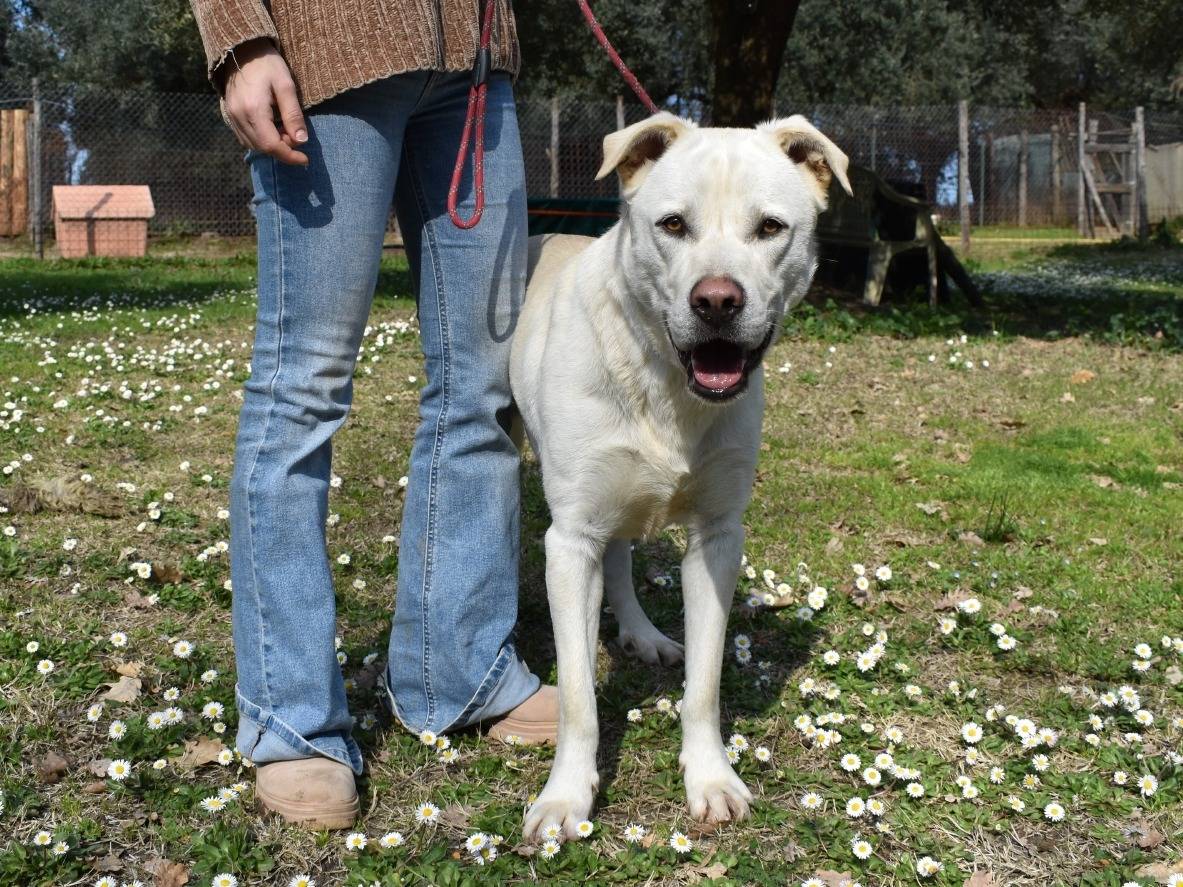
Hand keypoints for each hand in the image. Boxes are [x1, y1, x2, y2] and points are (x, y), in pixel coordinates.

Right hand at [222, 38, 308, 165]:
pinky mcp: (229, 115)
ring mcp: (231, 116)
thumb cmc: (267, 64)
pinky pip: (245, 137)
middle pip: (262, 148)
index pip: (271, 145)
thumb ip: (293, 114)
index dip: (290, 156)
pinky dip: (261, 140)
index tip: (305, 159)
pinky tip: (271, 127)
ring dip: (272, 145)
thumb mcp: (286, 86)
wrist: (242, 50)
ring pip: (253, 145)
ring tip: (285, 129)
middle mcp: (238, 116)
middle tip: (296, 134)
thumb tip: (302, 141)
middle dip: (283, 149)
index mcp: (253, 110)